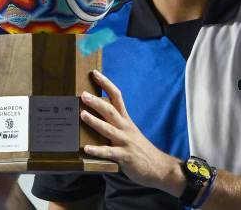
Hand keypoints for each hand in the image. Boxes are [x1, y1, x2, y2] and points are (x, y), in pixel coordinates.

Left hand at [80, 70, 184, 195]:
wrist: (158, 166)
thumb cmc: (139, 148)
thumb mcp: (128, 132)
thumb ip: (115, 123)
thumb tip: (95, 113)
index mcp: (126, 119)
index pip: (117, 96)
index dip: (106, 84)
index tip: (95, 73)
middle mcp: (125, 128)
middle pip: (111, 110)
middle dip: (97, 102)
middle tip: (83, 95)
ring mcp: (125, 141)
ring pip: (108, 129)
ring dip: (95, 121)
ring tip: (82, 115)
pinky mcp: (124, 156)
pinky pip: (109, 152)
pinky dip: (97, 150)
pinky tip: (86, 148)